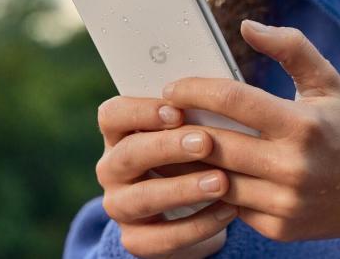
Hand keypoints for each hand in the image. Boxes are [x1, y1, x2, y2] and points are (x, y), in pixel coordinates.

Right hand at [95, 95, 237, 257]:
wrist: (186, 210)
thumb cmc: (189, 157)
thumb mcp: (186, 134)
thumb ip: (193, 118)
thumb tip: (219, 100)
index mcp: (119, 134)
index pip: (112, 115)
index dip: (141, 112)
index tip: (177, 110)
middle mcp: (112, 169)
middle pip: (128, 154)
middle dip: (168, 147)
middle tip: (205, 142)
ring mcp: (120, 206)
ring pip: (143, 198)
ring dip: (182, 189)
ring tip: (220, 181)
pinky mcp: (135, 240)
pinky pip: (162, 237)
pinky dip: (198, 225)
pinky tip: (228, 211)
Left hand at [161, 20, 339, 258]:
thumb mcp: (328, 83)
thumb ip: (291, 47)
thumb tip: (246, 26)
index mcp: (303, 124)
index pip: (231, 99)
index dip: (193, 90)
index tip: (171, 88)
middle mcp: (294, 166)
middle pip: (214, 142)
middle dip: (178, 127)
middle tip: (159, 116)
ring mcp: (285, 202)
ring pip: (214, 178)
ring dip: (185, 161)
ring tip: (166, 142)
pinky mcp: (278, 227)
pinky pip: (228, 205)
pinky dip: (209, 188)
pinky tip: (194, 172)